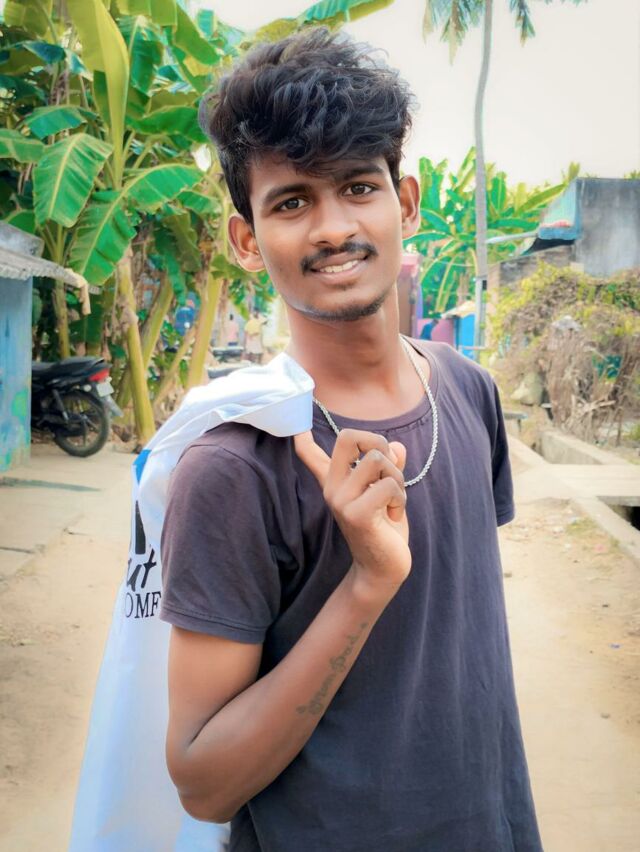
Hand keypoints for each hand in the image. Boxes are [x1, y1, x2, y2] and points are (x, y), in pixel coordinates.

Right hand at [294, 429, 410, 597]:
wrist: (383, 570)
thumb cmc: (384, 529)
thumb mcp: (386, 493)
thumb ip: (389, 468)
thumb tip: (396, 445)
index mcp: (336, 482)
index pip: (311, 455)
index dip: (302, 439)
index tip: (297, 430)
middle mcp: (333, 488)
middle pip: (351, 437)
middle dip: (379, 444)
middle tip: (388, 472)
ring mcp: (342, 501)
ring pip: (377, 459)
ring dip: (397, 476)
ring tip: (394, 499)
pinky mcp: (357, 515)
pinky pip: (387, 484)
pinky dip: (400, 497)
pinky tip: (393, 515)